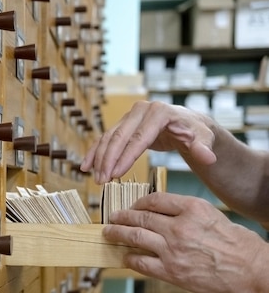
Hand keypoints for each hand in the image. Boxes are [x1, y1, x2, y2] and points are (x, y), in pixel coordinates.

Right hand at [81, 101, 216, 183]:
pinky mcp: (123, 124)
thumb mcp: (203, 139)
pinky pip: (105, 138)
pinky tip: (86, 167)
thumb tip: (207, 157)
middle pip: (119, 137)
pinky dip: (95, 152)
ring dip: (100, 159)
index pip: (139, 137)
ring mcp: (129, 116)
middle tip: (102, 181)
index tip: (116, 175)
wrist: (188, 124)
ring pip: (109, 138)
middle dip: (108, 160)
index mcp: (159, 112)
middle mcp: (141, 110)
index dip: (126, 157)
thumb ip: (202, 148)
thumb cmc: (196, 133)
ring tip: (97, 179)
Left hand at [103, 192, 268, 292]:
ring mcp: (172, 250)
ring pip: (134, 236)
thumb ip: (186, 214)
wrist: (254, 272)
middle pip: (140, 216)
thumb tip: (163, 215)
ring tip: (109, 232)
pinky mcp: (171, 272)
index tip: (132, 205)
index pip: (154, 199)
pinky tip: (125, 256)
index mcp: (192, 208)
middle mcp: (178, 227)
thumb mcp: (213, 216)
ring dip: (118, 233)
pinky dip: (129, 258)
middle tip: (112, 217)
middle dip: (122, 216)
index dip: (138, 202)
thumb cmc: (239, 244)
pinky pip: (140, 262)